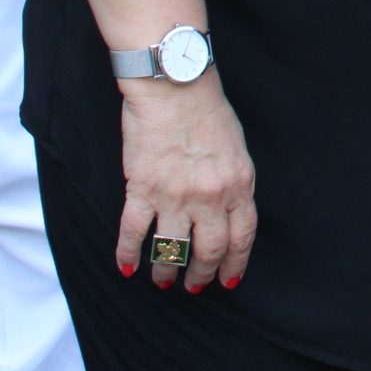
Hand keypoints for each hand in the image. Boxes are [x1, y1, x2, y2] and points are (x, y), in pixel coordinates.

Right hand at [117, 78, 257, 292]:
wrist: (175, 85)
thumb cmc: (206, 110)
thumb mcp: (236, 149)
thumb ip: (233, 183)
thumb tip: (227, 212)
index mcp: (239, 184)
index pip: (242, 237)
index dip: (235, 264)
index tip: (228, 280)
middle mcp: (211, 196)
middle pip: (210, 251)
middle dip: (202, 274)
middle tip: (193, 285)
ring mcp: (176, 195)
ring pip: (172, 249)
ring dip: (166, 271)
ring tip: (162, 281)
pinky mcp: (143, 189)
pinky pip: (134, 233)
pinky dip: (129, 255)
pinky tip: (127, 267)